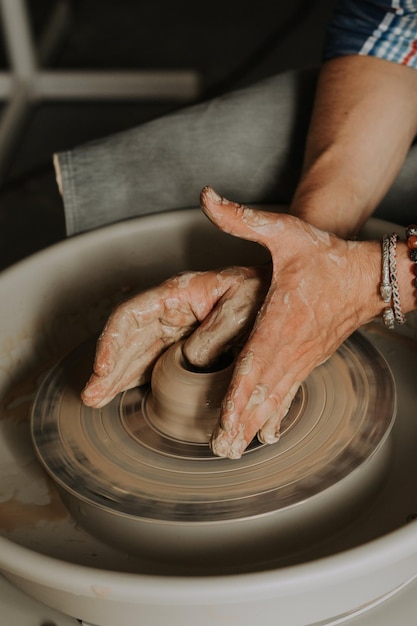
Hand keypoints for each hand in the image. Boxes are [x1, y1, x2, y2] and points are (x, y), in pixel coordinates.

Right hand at [81, 264, 269, 407]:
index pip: (133, 314)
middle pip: (129, 338)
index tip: (103, 368)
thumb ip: (215, 332)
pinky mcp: (187, 349)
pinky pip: (155, 363)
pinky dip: (137, 379)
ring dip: (117, 377)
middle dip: (108, 367)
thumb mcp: (242, 307)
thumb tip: (190, 360)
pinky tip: (122, 394)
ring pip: (138, 353)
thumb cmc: (264, 293)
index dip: (112, 340)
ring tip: (96, 399)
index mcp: (180, 293)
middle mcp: (172, 311)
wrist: (288, 299)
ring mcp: (178, 331)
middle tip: (92, 396)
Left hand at [198, 186, 379, 457]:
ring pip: (276, 399)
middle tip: (221, 452)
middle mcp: (291, 345)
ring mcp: (302, 357)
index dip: (239, 394)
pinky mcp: (309, 361)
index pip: (255, 362)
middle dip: (241, 423)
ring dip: (254, 426)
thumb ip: (241, 218)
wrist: (367, 275)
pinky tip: (266, 437)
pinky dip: (276, 417)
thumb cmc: (324, 255)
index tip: (224, 421)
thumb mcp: (283, 230)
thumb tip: (206, 197)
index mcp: (281, 318)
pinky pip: (290, 394)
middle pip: (262, 391)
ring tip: (236, 451)